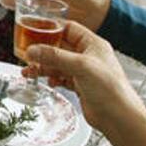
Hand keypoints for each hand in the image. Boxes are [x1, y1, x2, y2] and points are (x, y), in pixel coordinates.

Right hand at [25, 21, 145, 131]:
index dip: (51, 29)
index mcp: (93, 44)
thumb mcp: (80, 66)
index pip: (68, 29)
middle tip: (27, 53)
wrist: (118, 117)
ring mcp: (84, 71)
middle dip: (43, 50)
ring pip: (58, 64)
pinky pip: (61, 77)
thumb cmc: (110, 89)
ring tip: (29, 71)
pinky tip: (47, 82)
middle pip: (60, 47)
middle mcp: (88, 55)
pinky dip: (51, 78)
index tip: (33, 31)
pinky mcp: (80, 85)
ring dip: (43, 66)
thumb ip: (55, 56)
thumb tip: (33, 50)